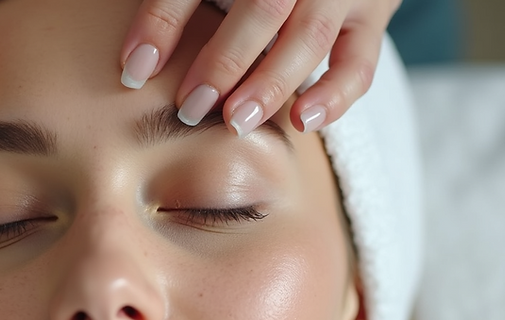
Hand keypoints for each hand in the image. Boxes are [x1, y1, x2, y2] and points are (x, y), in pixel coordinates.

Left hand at [119, 0, 400, 134]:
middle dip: (224, 61)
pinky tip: (302, 121)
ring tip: (235, 122)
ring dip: (271, 83)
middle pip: (265, 8)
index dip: (162, 22)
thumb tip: (134, 63)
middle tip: (189, 107)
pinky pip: (359, 62)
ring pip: (311, 36)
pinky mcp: (372, 16)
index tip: (132, 70)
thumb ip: (177, 3)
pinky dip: (333, 96)